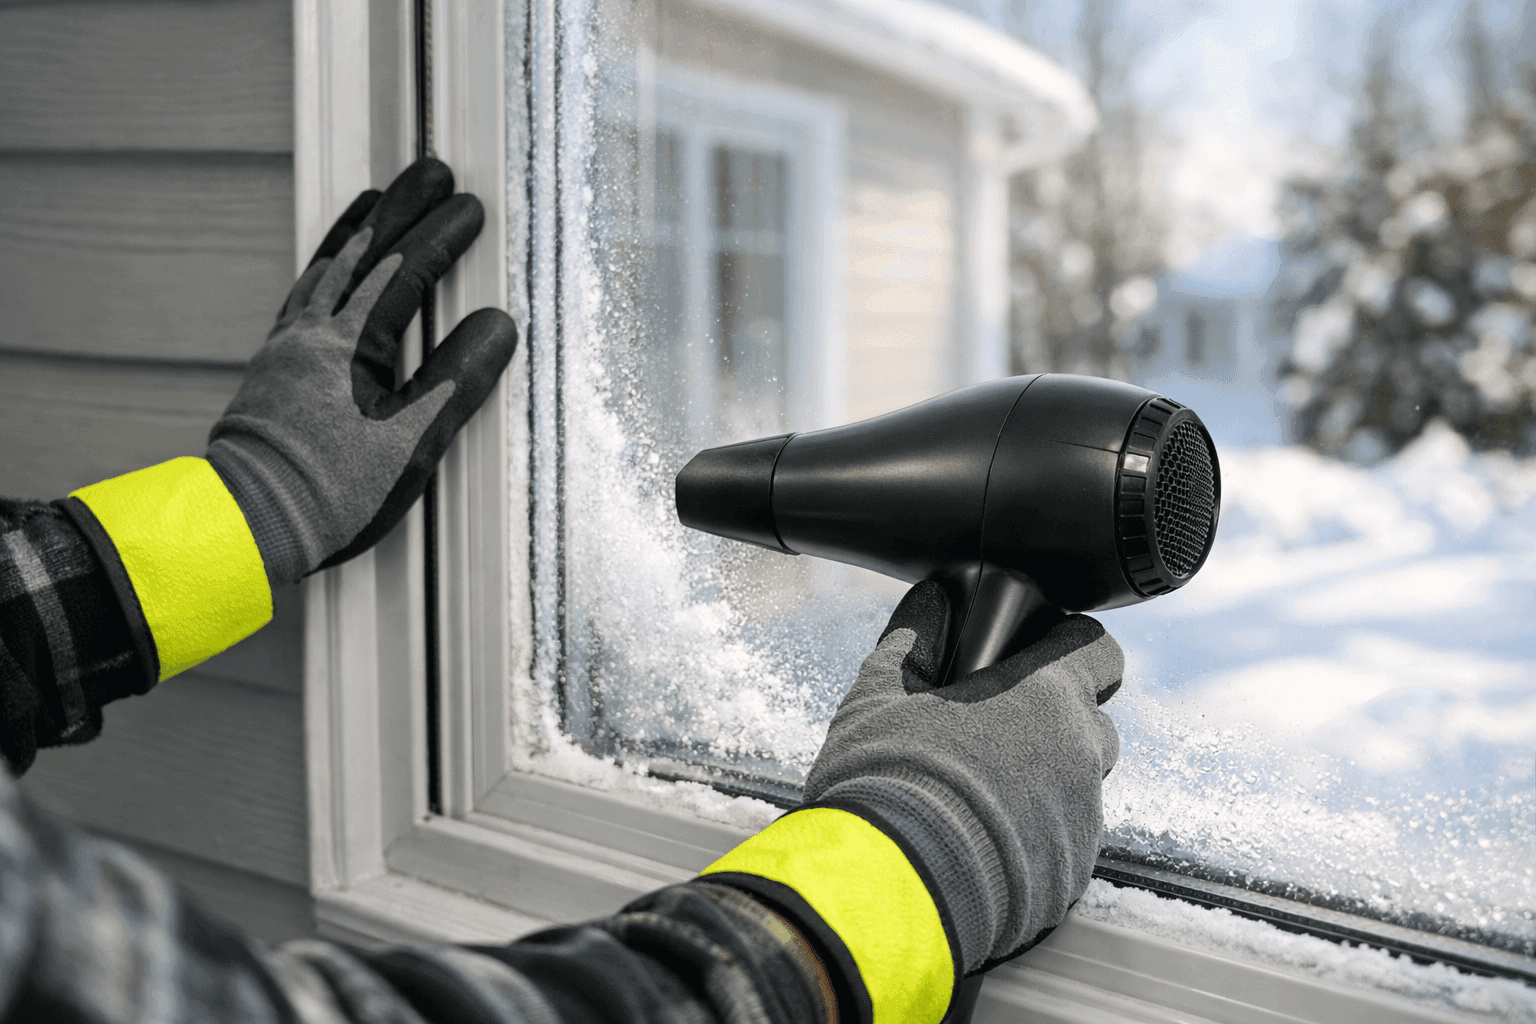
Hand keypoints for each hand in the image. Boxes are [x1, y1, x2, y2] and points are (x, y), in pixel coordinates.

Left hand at [205, 158, 517, 581]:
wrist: (248, 521)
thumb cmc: (331, 492)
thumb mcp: (412, 443)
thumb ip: (456, 379)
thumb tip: (497, 326)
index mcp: (353, 346)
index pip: (406, 274)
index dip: (441, 238)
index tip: (470, 209)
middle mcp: (316, 334)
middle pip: (364, 254)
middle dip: (401, 209)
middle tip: (430, 172)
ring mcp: (290, 348)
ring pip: (326, 269)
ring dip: (357, 229)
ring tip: (377, 199)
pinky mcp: (275, 370)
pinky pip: (302, 296)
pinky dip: (322, 268)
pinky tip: (329, 271)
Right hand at [802, 580, 1121, 973]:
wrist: (886, 886)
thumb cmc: (885, 780)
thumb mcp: (880, 694)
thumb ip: (914, 639)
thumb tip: (932, 600)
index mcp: (1044, 696)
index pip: (1098, 648)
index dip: (1071, 648)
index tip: (1040, 655)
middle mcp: (1080, 754)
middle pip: (1092, 721)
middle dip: (1052, 722)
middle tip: (992, 733)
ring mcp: (1081, 820)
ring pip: (1077, 787)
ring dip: (1039, 784)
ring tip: (976, 798)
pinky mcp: (1070, 877)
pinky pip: (1060, 843)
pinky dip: (1029, 839)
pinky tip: (976, 845)